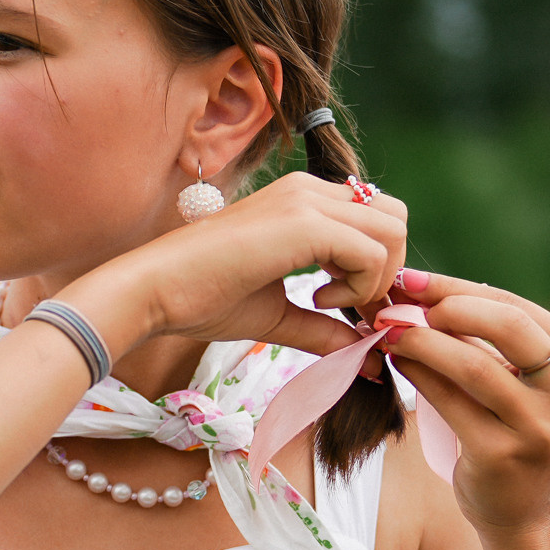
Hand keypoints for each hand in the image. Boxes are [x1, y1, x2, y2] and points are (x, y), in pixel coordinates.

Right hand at [65, 173, 407, 360]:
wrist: (154, 292)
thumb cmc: (203, 300)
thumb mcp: (278, 316)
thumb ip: (325, 331)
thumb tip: (370, 360)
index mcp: (303, 201)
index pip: (376, 219)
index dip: (379, 268)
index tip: (351, 311)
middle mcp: (308, 189)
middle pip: (394, 217)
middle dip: (389, 270)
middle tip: (355, 311)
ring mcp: (306, 200)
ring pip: (391, 230)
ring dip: (375, 279)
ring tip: (328, 304)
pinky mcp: (302, 222)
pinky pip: (370, 251)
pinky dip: (359, 285)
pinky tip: (317, 299)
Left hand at [377, 271, 549, 533]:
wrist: (523, 509)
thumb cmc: (512, 428)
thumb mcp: (516, 378)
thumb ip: (483, 337)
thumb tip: (414, 289)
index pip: (515, 306)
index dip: (457, 287)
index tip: (409, 278)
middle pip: (506, 324)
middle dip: (447, 305)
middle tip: (400, 304)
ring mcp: (540, 426)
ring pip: (473, 364)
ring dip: (422, 340)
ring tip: (387, 330)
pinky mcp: (503, 455)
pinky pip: (450, 402)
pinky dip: (419, 375)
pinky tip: (396, 362)